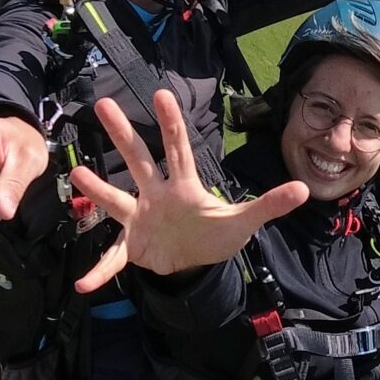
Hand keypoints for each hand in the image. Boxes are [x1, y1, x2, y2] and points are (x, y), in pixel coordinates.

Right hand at [70, 93, 307, 289]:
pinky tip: (83, 285)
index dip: (172, 124)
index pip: (179, 149)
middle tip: (104, 104)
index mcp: (184, 186)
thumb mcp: (243, 221)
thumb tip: (303, 190)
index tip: (161, 94)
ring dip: (98, 191)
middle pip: (139, 160)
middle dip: (124, 134)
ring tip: (76, 174)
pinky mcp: (133, 246)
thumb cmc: (215, 234)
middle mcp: (157, 194)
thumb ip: (269, 205)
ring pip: (117, 200)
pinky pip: (113, 257)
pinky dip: (99, 272)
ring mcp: (141, 218)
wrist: (194, 262)